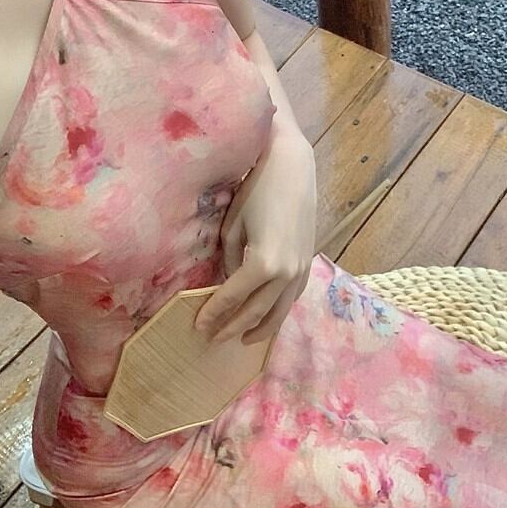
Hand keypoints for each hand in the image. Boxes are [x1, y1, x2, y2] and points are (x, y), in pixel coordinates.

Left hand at [194, 130, 316, 345]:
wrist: (292, 167)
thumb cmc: (256, 190)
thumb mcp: (233, 226)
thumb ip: (230, 261)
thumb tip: (228, 283)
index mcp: (263, 264)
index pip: (232, 298)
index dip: (214, 314)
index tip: (198, 326)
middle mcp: (286, 273)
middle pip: (256, 311)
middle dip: (233, 327)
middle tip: (213, 338)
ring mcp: (301, 269)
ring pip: (280, 311)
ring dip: (261, 328)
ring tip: (243, 340)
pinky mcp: (308, 262)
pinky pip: (293, 296)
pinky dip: (280, 311)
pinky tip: (269, 316)